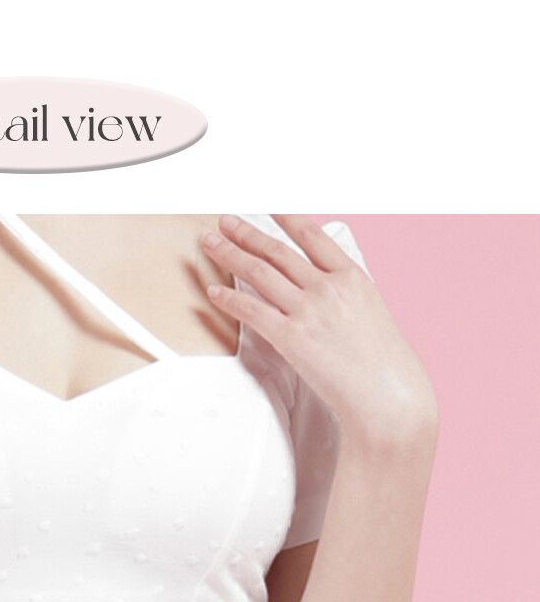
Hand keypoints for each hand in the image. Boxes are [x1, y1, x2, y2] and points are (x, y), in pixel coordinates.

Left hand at [195, 217, 438, 461]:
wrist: (389, 395)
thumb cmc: (385, 361)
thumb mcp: (372, 310)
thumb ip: (346, 291)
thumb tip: (326, 282)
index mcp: (351, 276)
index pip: (311, 236)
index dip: (285, 217)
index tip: (268, 206)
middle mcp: (328, 287)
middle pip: (277, 251)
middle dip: (246, 233)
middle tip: (225, 221)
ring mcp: (309, 311)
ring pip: (259, 273)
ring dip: (230, 255)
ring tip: (211, 244)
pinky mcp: (292, 338)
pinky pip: (252, 311)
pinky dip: (230, 299)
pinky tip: (214, 291)